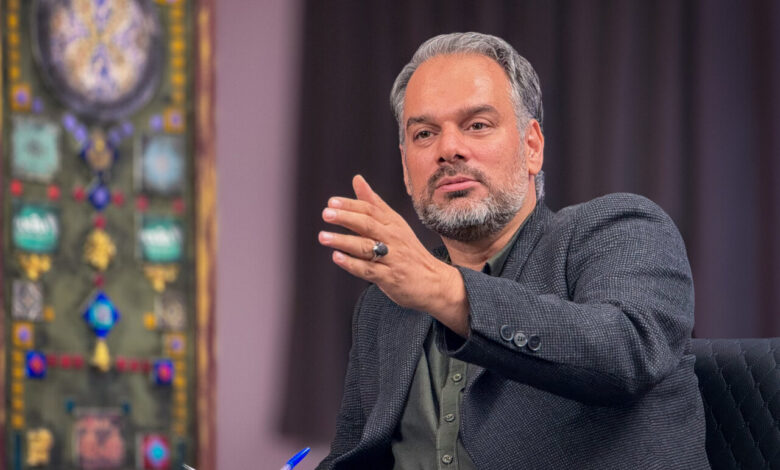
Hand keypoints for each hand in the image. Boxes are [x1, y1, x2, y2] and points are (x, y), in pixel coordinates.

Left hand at [319, 175, 468, 336]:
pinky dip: (352, 264)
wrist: (434, 281)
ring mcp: (392, 258)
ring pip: (366, 247)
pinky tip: (337, 258)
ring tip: (323, 236)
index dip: (351, 205)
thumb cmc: (409, 251)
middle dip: (346, 218)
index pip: (371, 210)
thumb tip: (357, 179)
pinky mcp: (390, 278)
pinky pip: (369, 270)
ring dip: (344, 241)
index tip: (331, 202)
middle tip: (326, 214)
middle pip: (368, 225)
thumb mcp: (395, 224)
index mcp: (393, 223)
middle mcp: (393, 238)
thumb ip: (374, 203)